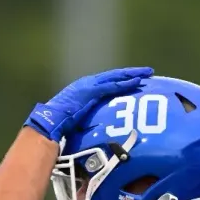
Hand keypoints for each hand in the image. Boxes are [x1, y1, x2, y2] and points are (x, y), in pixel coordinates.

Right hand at [25, 67, 153, 141]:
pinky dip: (125, 83)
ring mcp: (89, 85)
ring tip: (147, 74)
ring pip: (116, 77)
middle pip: (115, 76)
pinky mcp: (90, 91)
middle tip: (148, 72)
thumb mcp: (81, 118)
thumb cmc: (62, 124)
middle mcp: (88, 83)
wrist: (51, 121)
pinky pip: (112, 86)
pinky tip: (137, 82)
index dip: (123, 79)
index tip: (137, 79)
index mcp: (86, 88)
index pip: (108, 81)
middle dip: (132, 73)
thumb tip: (101, 128)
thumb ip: (91, 117)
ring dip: (133, 75)